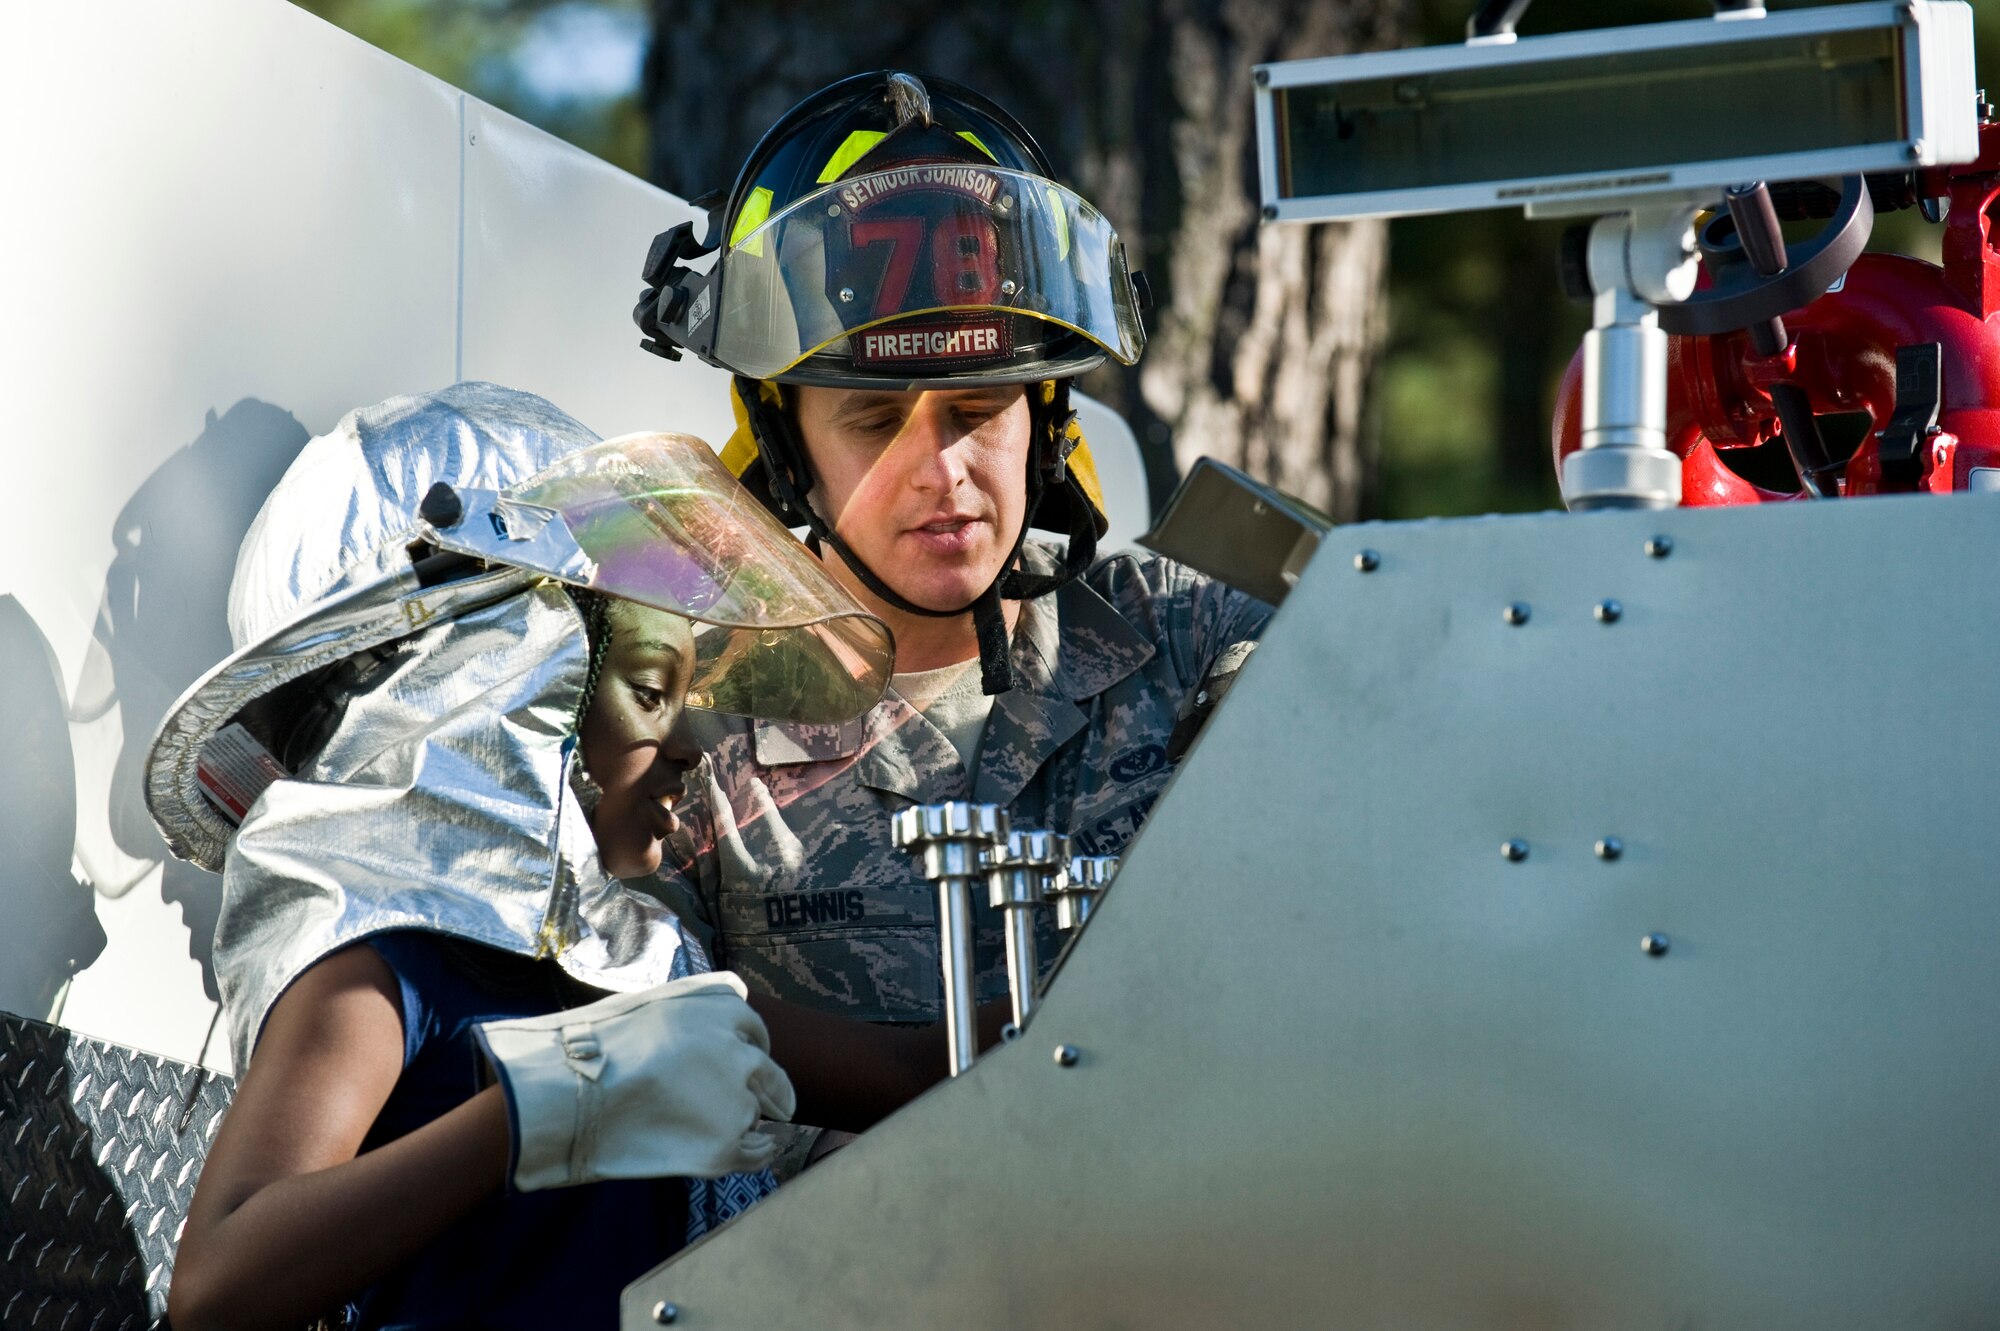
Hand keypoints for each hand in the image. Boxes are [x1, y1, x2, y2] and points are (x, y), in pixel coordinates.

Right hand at [476, 972, 794, 1191]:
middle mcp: (743, 1051)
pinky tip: (735, 1153)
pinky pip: (759, 1152)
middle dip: (758, 1089)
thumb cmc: (594, 1048)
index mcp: (725, 1010)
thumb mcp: (650, 1003)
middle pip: (770, 1076)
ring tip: (692, 1126)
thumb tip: (723, 1006)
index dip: (744, 1052)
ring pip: (756, 1113)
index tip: (733, 1068)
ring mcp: (738, 1100)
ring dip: (737, 1119)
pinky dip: (753, 1153)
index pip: (756, 1032)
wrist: (568, 1095)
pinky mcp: (727, 1145)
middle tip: (731, 1103)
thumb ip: (693, 1008)